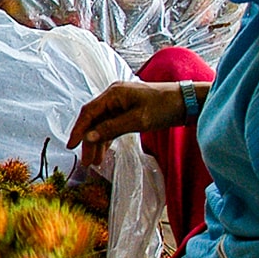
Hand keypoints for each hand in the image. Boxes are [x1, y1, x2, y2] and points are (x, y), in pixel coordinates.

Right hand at [69, 80, 188, 164]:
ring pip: (102, 124)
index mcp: (113, 94)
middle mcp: (113, 96)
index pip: (88, 112)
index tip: (71, 146)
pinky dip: (108, 138)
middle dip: (89, 141)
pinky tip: (105, 153)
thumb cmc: (164, 107)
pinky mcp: (128, 110)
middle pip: (94, 120)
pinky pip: (112, 125)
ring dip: (98, 143)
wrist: (187, 102)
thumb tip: (88, 137)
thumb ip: (111, 128)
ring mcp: (121, 103)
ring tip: (95, 163)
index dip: (78, 129)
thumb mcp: (137, 120)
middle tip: (86, 162)